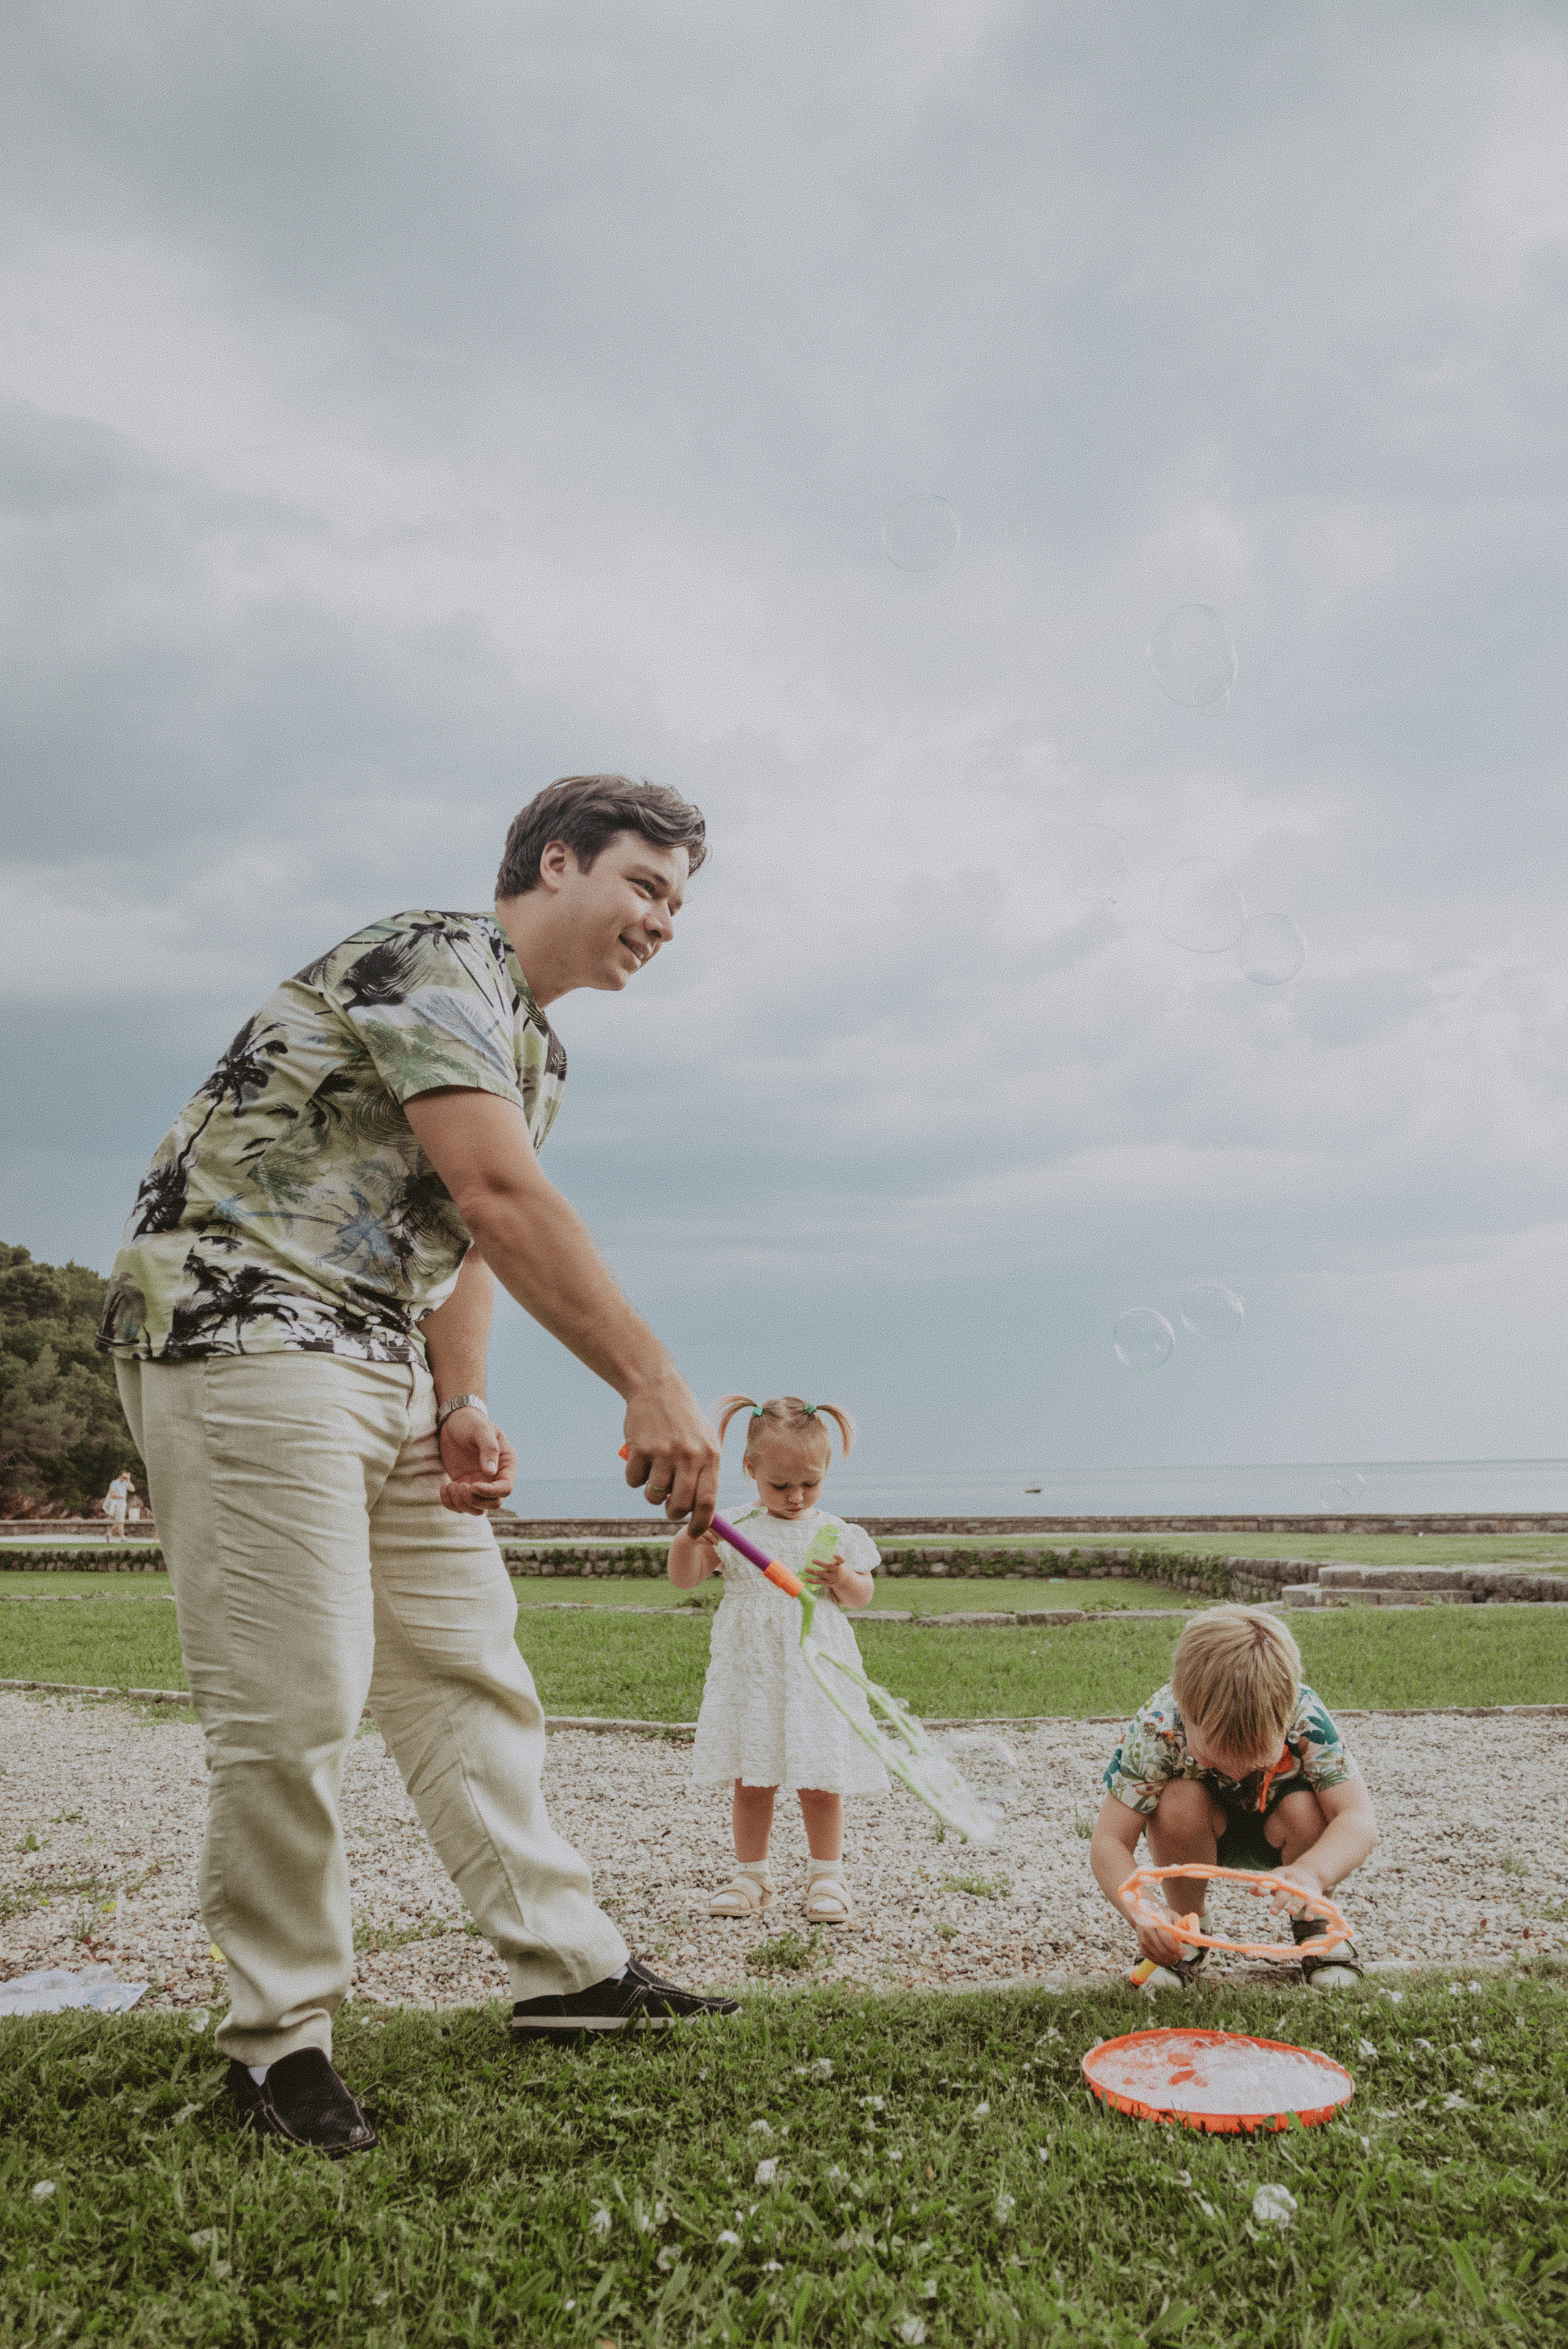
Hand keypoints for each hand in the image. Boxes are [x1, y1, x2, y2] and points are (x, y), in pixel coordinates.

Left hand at [438, 1407, 518, 1514]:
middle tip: (459, 1484)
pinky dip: (451, 1503)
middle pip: (493, 1503)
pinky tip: (444, 1488)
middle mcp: (496, 1477)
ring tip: (450, 1486)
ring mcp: (480, 1484)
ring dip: (462, 1503)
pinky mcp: (464, 1486)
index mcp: (507, 1464)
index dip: (490, 1492)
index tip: (472, 1486)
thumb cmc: (472, 1422)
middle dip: (475, 1499)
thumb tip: (491, 1472)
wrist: (454, 1422)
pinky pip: (461, 1505)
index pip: (505, 1488)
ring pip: (477, 1509)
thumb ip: (489, 1449)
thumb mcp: (481, 1431)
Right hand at [622, 1376, 720, 1533]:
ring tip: (654, 1471)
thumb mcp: (705, 1441)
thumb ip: (705, 1474)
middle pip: (680, 1505)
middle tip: (668, 1505)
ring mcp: (664, 1452)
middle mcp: (689, 1456)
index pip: (708, 1502)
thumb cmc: (684, 1420)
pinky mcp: (640, 1449)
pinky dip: (635, 1476)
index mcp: (710, 1455)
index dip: (700, 1524)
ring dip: (651, 1493)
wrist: (657, 1388)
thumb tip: (699, 1513)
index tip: (693, 1534)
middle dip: (672, 1513)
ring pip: (654, 1496)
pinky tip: (641, 1456)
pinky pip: (634, 1481)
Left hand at [803, 1550, 846, 1600]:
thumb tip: (818, 1550)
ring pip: (822, 1574)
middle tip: (813, 1560)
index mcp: (839, 1564)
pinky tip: (806, 1579)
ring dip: (813, 1572)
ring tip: (806, 1569)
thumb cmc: (838, 1568)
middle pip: (829, 1567)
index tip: (834, 1555)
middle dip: (820, 1563)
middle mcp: (836, 1571)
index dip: (838, 1557)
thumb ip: (831, 1558)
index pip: (841, 1560)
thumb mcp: (837, 1563)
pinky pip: (819, 1582)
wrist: (844, 1581)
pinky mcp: (828, 1583)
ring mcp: (832, 1577)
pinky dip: (812, 1581)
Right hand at [1133, 1909, 1192, 1967]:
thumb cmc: (1162, 1916)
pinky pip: (1155, 1960)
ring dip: (1171, 1960)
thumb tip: (1191, 1941)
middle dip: (1176, 1956)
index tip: (1184, 1950)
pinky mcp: (1143, 1949)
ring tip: (1176, 1955)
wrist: (1144, 1914)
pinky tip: (1170, 1957)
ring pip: (1160, 1958)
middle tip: (1182, 1953)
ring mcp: (1144, 1942)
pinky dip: (1165, 1962)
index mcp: (1156, 1922)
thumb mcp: (1174, 1917)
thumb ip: (1183, 1928)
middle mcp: (1147, 1932)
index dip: (1177, 1948)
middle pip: (1163, 1951)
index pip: (1166, 1939)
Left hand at [1263, 1863, 1323, 1919]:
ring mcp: (1305, 1886)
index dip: (1266, 1887)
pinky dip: (1311, 1910)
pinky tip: (1307, 1918)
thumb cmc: (1286, 1880)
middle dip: (1280, 1900)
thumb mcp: (1275, 1879)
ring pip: (1301, 1895)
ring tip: (1291, 1912)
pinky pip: (1314, 1902)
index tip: (1261, 1894)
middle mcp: (1293, 1879)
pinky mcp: (1315, 1894)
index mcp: (1281, 1874)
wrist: (1309, 1872)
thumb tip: (1251, 1890)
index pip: (1272, 1879)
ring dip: (1296, 1903)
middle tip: (1272, 1912)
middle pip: (1286, 1889)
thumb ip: (1263, 1886)